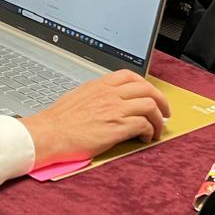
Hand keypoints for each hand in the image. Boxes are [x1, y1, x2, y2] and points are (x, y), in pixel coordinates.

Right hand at [20, 70, 170, 166]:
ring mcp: (115, 110)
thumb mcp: (78, 96)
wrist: (49, 133)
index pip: (131, 76)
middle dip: (161, 101)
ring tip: (156, 130)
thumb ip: (96, 94)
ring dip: (158, 119)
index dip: (146, 85)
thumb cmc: (58, 120)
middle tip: (164, 112)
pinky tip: (144, 138)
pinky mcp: (117, 128)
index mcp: (100, 85)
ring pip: (150, 106)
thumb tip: (106, 100)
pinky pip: (143, 124)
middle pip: (147, 89)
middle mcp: (110, 94)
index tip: (150, 95)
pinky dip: (149, 131)